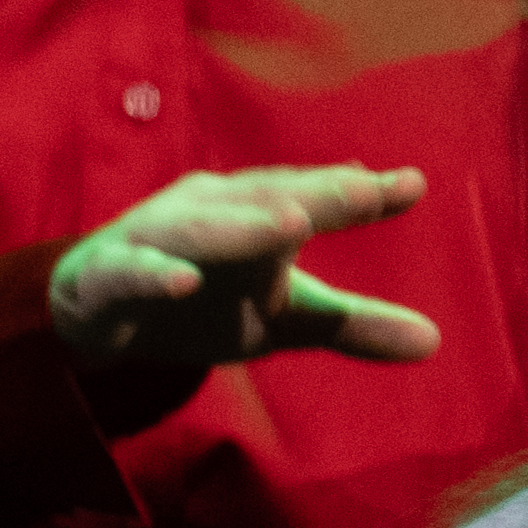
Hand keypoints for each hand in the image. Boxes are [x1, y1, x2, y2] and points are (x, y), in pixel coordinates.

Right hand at [45, 164, 438, 392]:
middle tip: (364, 189)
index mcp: (245, 209)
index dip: (354, 193)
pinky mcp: (104, 277)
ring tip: (290, 224)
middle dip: (310, 193)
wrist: (93, 310)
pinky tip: (185, 279)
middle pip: (258, 200)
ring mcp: (149, 240)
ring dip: (240, 225)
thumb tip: (434, 341)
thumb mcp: (280, 315)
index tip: (411, 187)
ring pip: (197, 229)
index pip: (306, 196)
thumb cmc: (199, 297)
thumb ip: (349, 323)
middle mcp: (199, 211)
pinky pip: (129, 271)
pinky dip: (154, 271)